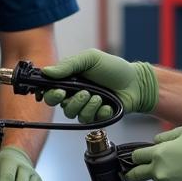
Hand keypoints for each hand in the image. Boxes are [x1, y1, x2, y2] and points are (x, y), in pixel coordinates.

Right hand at [40, 49, 157, 123]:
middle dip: (72, 101)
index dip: (51, 95)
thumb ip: (68, 65)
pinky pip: (90, 121)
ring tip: (100, 96)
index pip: (51, 92)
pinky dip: (100, 112)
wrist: (135, 83)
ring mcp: (86, 107)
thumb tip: (46, 71)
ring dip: (87, 106)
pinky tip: (108, 105)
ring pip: (75, 115)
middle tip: (84, 93)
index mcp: (70, 81)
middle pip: (61, 106)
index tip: (60, 92)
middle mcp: (75, 95)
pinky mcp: (97, 118)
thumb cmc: (113, 68)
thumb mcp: (90, 59)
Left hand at [125, 125, 181, 180]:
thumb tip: (155, 142)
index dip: (136, 157)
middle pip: (137, 176)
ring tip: (179, 178)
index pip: (136, 157)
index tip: (135, 160)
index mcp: (159, 155)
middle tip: (129, 176)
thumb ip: (165, 137)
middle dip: (132, 175)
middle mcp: (160, 174)